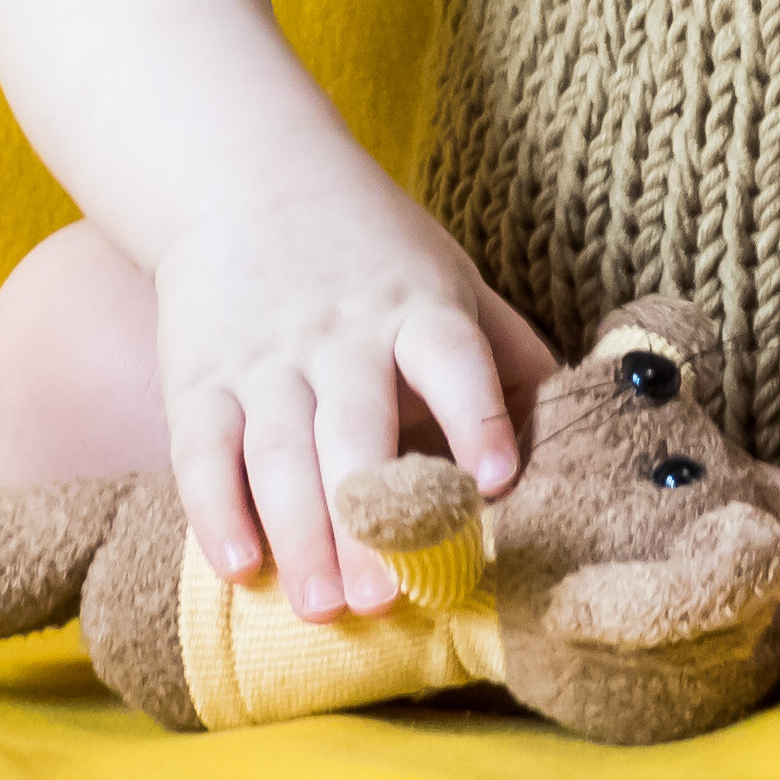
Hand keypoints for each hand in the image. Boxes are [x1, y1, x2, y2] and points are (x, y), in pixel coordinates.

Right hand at [152, 151, 556, 618]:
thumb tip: (578, 426)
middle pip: (357, 429)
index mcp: (419, 309)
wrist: (247, 172)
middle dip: (371, 516)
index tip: (496, 479)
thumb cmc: (373, 246)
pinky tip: (237, 566)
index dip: (477, 416)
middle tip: (389, 596)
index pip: (454, 360)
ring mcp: (266, 359)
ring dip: (302, 535)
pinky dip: (215, 511)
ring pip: (279, 453)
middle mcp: (342, 336)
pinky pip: (203, 451)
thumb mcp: (452, 278)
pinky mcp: (200, 379)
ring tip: (324, 607)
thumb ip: (507, 353)